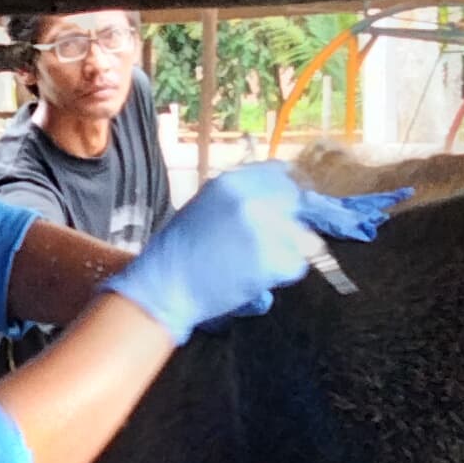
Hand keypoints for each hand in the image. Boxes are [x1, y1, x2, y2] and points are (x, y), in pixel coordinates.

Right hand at [106, 166, 402, 340]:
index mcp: (232, 182)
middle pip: (298, 205)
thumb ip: (243, 197)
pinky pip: (295, 266)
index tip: (295, 207)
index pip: (282, 175)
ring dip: (283, 254)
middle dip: (291, 225)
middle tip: (271, 244)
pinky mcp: (272, 259)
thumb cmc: (180, 250)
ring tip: (248, 265)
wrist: (164, 286)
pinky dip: (279, 276)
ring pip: (299, 239)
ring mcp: (264, 229)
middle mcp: (251, 199)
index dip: (290, 192)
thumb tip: (285, 192)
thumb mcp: (206, 206)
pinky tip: (251, 279)